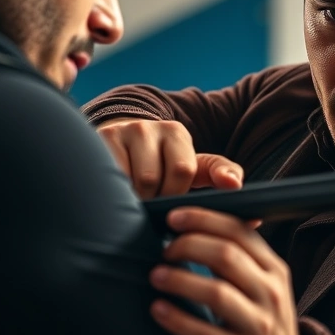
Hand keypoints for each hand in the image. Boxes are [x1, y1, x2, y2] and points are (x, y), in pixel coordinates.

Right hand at [97, 118, 242, 198]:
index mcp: (176, 133)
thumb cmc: (164, 163)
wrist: (121, 143)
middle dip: (153, 200)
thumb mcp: (194, 166)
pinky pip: (107, 176)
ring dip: (133, 198)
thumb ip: (220, 173)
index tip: (173, 202)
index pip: (182, 170)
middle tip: (151, 206)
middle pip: (152, 179)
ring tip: (135, 201)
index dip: (176, 193)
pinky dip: (113, 192)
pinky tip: (117, 193)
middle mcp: (147, 127)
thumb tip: (235, 185)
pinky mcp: (99, 140)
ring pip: (128, 180)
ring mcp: (121, 132)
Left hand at [148, 207, 316, 334]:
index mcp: (274, 268)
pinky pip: (205, 333)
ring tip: (156, 276)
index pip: (239, 232)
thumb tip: (198, 221)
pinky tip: (158, 309)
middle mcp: (270, 293)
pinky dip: (177, 319)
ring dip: (179, 280)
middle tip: (165, 251)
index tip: (173, 218)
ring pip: (216, 292)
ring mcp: (259, 325)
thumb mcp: (264, 282)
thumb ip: (241, 254)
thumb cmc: (262, 317)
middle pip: (226, 256)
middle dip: (188, 246)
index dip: (203, 220)